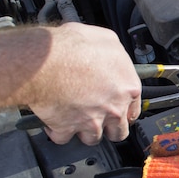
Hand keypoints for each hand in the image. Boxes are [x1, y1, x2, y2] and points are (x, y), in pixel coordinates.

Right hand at [28, 22, 141, 144]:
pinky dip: (58, 132)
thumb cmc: (72, 46)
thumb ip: (115, 54)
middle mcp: (114, 108)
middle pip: (119, 130)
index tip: (119, 112)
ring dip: (85, 132)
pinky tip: (55, 123)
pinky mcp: (68, 128)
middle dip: (110, 127)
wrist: (44, 61)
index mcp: (128, 87)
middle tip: (100, 120)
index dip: (124, 110)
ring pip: (93, 138)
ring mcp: (92, 121)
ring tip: (77, 121)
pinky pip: (64, 138)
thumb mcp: (105, 39)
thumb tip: (112, 55)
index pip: (134, 109)